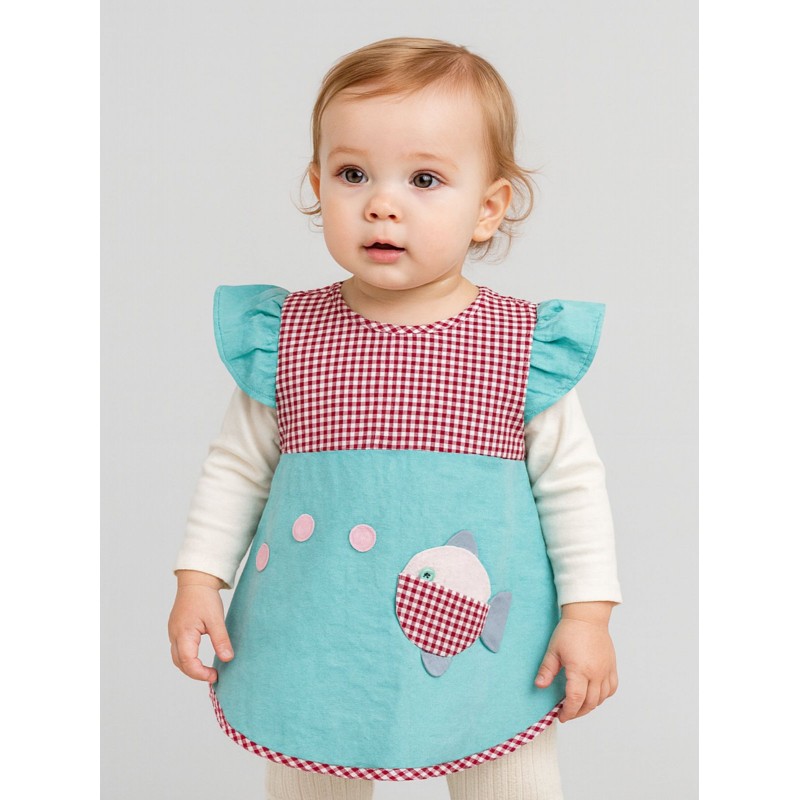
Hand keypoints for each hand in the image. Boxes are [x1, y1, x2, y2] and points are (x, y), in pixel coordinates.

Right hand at [168, 570, 233, 682]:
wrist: (195, 580)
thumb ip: (221, 640)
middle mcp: (175, 635)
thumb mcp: (216, 619)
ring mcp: (173, 632)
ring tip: (206, 670)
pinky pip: (178, 649)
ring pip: (177, 658)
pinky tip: (198, 658)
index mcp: (184, 633)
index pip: (188, 662)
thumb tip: (227, 659)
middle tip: (212, 676)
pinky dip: (187, 658)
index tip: (214, 676)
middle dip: (195, 673)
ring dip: (190, 667)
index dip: (200, 674)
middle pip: (180, 663)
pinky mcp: (176, 629)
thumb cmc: (205, 597)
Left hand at [534, 601, 617, 721]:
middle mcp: (596, 673)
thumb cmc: (569, 631)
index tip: (561, 716)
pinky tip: (593, 695)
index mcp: (580, 669)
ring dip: (589, 706)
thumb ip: (547, 670)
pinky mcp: (612, 667)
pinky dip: (602, 697)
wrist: (588, 617)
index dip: (568, 711)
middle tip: (567, 713)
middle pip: (589, 703)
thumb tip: (539, 685)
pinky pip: (611, 689)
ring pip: (601, 699)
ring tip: (577, 705)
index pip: (575, 699)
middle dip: (577, 712)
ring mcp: (606, 671)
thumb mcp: (553, 650)